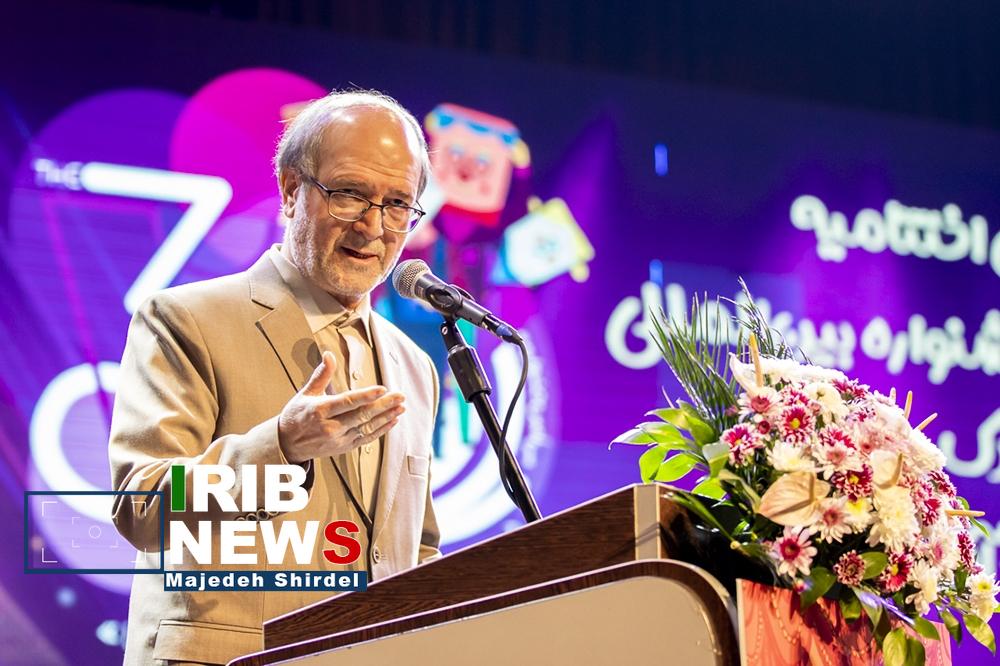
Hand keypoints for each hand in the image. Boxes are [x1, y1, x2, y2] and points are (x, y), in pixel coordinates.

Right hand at [278, 351, 404, 462]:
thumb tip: (329, 354)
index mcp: (320, 411)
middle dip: (383, 405)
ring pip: (367, 427)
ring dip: (386, 417)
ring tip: (401, 407)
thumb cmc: (296, 415)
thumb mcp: (305, 393)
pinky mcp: (344, 447)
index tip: (382, 389)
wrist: (287, 445)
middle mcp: (330, 427)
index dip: (366, 396)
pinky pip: (366, 439)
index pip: (347, 402)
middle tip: (400, 396)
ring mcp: (338, 439)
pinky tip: (392, 421)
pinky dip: (381, 430)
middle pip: (361, 415)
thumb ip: (321, 375)